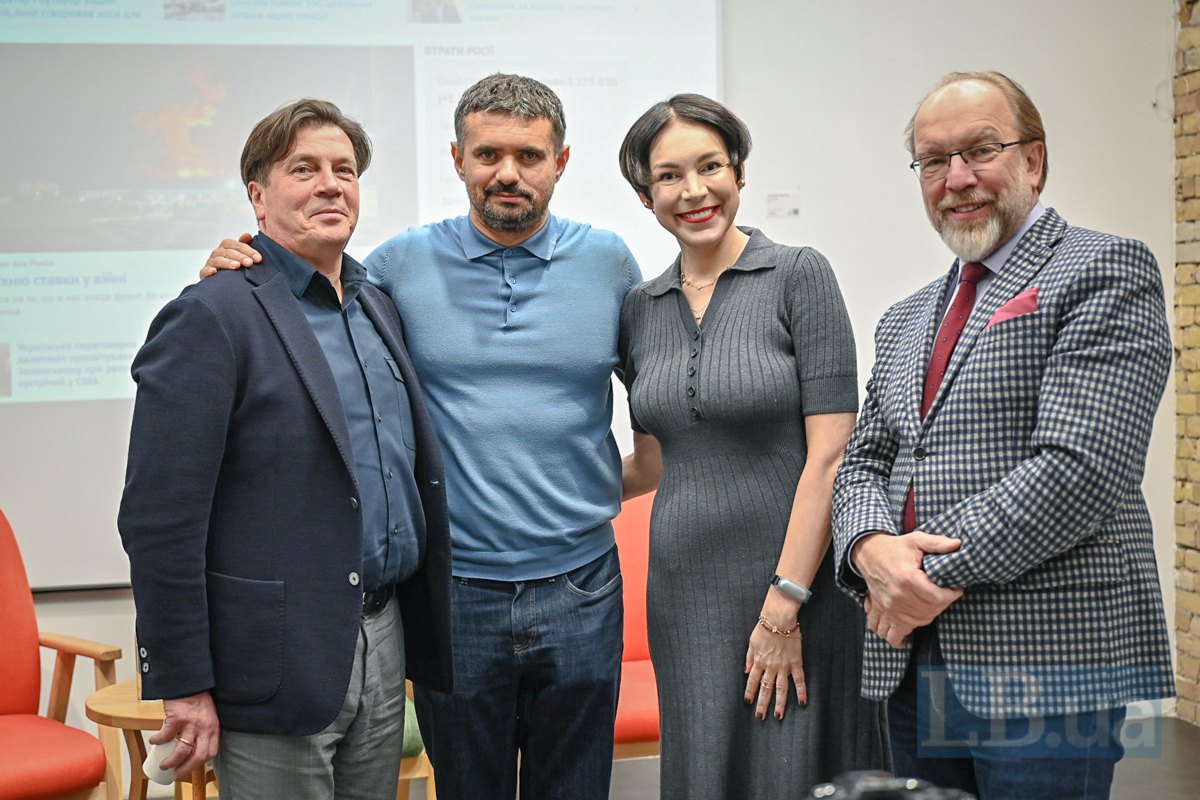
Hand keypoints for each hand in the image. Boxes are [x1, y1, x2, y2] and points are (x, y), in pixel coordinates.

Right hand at [151, 691, 219, 776]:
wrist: (189, 681)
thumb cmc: (197, 700)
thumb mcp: (208, 716)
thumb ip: (204, 730)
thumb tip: (192, 747)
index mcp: (213, 728)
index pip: (211, 752)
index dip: (200, 763)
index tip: (190, 767)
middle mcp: (205, 727)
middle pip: (198, 756)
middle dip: (186, 768)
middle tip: (175, 772)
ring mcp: (191, 723)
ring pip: (182, 751)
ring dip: (171, 761)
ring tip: (164, 764)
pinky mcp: (177, 718)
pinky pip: (165, 736)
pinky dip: (158, 741)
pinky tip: (154, 740)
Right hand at [200, 233, 259, 277]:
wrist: (218, 279)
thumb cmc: (232, 264)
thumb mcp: (238, 254)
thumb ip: (244, 245)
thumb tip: (248, 235)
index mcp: (226, 246)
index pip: (237, 245)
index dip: (249, 251)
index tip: (258, 259)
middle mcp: (218, 252)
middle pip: (229, 252)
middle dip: (240, 257)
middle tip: (250, 263)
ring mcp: (210, 262)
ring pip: (218, 260)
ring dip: (227, 262)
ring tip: (236, 266)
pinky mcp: (204, 273)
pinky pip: (205, 271)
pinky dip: (209, 271)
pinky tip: (214, 272)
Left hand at [743, 594, 806, 720]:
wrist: (780, 619)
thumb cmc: (765, 628)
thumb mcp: (752, 642)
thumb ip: (749, 658)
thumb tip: (745, 671)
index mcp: (759, 661)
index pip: (752, 681)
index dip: (750, 692)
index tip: (748, 703)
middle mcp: (770, 667)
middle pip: (765, 689)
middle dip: (762, 704)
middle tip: (761, 717)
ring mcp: (784, 666)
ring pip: (781, 688)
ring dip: (779, 703)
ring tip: (778, 715)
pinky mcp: (796, 663)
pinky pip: (799, 680)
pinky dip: (802, 691)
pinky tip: (802, 702)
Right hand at [853, 531, 962, 648]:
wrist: (868, 554)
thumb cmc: (895, 548)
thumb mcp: (916, 540)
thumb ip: (937, 543)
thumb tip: (957, 544)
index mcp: (908, 578)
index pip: (937, 597)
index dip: (951, 595)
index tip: (956, 589)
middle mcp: (898, 596)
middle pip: (929, 612)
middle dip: (942, 605)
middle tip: (945, 596)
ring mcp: (889, 607)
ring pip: (915, 624)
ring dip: (927, 617)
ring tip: (931, 607)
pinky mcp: (883, 612)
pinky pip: (889, 632)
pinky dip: (899, 638)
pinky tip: (907, 638)